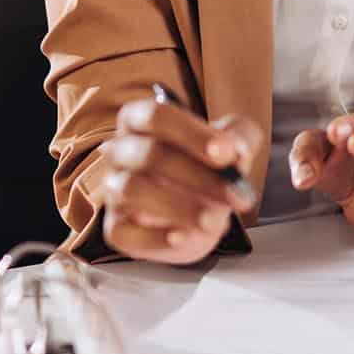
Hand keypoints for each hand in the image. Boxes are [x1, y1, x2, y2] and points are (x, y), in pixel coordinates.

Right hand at [97, 96, 263, 263]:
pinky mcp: (117, 228)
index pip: (156, 115)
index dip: (192, 133)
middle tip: (235, 194)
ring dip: (179, 207)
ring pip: (133, 190)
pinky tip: (183, 237)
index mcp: (141, 120)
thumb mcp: (233, 144)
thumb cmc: (209, 166)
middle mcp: (120, 151)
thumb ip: (239, 139)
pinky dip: (154, 237)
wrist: (202, 209)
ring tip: (214, 220)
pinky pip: (124, 232)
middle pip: (149, 154)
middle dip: (198, 176)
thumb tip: (234, 153)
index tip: (226, 154)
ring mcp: (114, 190)